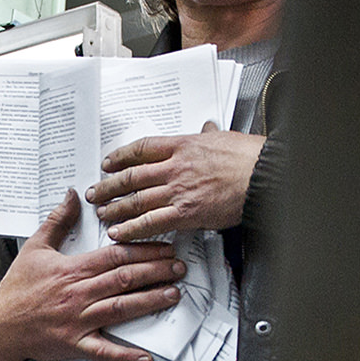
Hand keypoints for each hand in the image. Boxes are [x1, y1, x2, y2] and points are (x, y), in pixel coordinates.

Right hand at [0, 190, 185, 360]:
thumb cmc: (17, 288)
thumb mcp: (35, 248)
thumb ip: (57, 221)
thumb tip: (72, 195)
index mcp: (72, 269)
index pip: (115, 255)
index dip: (143, 249)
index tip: (165, 247)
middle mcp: (78, 293)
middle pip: (124, 279)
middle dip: (156, 272)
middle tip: (180, 267)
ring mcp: (78, 320)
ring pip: (120, 309)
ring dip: (150, 302)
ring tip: (173, 295)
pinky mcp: (74, 344)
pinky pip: (103, 352)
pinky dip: (125, 356)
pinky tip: (146, 358)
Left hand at [88, 123, 265, 241]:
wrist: (263, 175)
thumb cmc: (248, 157)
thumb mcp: (223, 137)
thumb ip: (209, 135)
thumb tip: (207, 127)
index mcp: (182, 145)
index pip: (142, 149)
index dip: (120, 157)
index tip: (108, 163)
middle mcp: (175, 167)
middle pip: (132, 176)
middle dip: (109, 185)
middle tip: (96, 192)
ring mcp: (178, 190)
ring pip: (136, 199)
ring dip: (115, 208)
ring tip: (102, 213)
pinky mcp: (186, 213)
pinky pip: (151, 222)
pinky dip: (131, 228)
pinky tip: (119, 232)